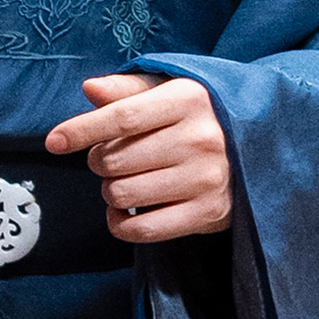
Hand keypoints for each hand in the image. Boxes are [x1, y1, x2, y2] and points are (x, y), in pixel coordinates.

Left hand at [46, 70, 229, 242]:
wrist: (265, 147)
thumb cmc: (202, 115)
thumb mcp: (172, 90)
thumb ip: (129, 89)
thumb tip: (90, 90)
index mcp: (188, 100)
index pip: (121, 117)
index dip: (81, 130)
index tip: (54, 141)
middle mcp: (199, 139)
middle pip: (114, 160)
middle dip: (99, 161)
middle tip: (112, 158)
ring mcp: (206, 179)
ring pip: (123, 195)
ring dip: (111, 191)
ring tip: (125, 181)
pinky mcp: (208, 213)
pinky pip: (143, 229)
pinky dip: (120, 224)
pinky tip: (123, 213)